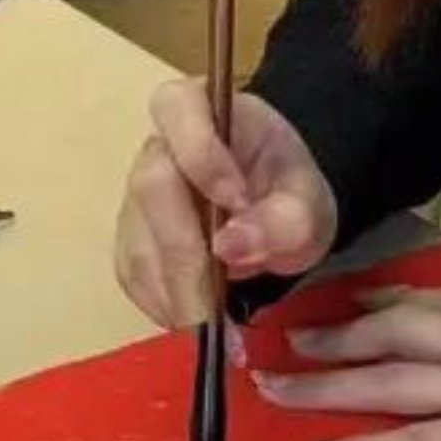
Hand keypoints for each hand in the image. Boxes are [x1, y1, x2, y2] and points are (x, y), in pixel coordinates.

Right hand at [113, 76, 339, 328]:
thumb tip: (228, 246)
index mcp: (200, 109)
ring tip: (219, 331)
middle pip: (152, 189)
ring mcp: (137, 198)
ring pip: (138, 243)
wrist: (276, 213)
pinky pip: (135, 276)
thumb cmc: (289, 192)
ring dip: (177, 293)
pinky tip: (201, 323)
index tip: (239, 202)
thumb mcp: (308, 201)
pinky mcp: (132, 243)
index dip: (203, 156)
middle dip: (187, 254)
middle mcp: (157, 148)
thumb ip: (284, 218)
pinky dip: (166, 306)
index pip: (179, 111)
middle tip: (222, 307)